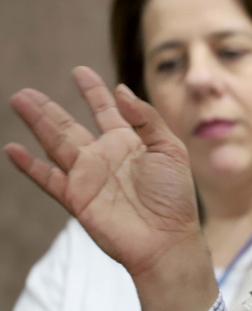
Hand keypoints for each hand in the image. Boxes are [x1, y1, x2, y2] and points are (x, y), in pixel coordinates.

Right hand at [6, 67, 215, 310]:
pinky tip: (12, 149)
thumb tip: (122, 89)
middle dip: (48, 108)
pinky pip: (47, 178)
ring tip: (19, 100)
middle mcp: (105, 157)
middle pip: (70, 125)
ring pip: (55, 143)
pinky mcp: (77, 198)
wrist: (167, 239)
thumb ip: (147, 119)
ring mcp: (88, 177)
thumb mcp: (171, 150)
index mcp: (130, 143)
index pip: (106, 111)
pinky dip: (29, 165)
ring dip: (37, 123)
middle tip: (27, 91)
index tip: (79, 71)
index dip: (94, 91)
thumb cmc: (175, 197)